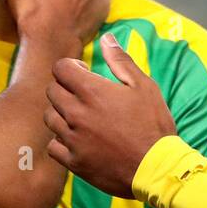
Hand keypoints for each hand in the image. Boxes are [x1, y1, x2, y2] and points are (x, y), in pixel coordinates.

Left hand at [45, 32, 177, 197]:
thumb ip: (121, 61)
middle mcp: (76, 113)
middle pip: (52, 91)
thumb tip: (106, 39)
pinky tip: (76, 139)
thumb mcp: (144, 87)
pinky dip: (60, 140)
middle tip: (83, 94)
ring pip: (49, 117)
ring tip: (79, 116)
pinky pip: (53, 146)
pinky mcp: (73, 161)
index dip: (70, 67)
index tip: (83, 72)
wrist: (157, 168)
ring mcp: (72, 138)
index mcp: (92, 92)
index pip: (60, 68)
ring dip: (60, 113)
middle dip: (64, 87)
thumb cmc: (153, 125)